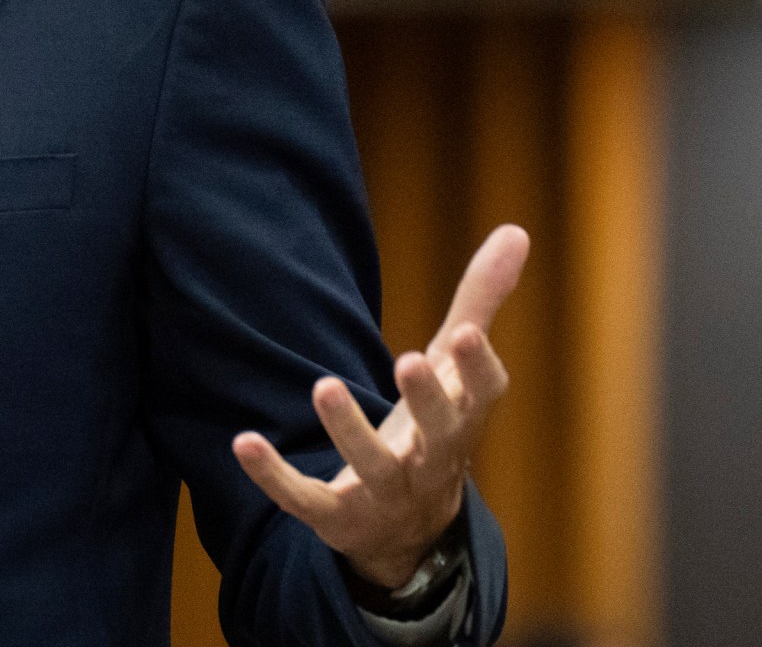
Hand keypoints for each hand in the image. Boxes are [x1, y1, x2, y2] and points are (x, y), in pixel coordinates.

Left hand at [232, 224, 528, 589]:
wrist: (412, 531)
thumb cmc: (434, 427)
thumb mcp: (454, 368)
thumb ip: (479, 302)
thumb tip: (516, 230)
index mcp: (463, 422)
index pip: (482, 397)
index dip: (478, 368)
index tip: (466, 333)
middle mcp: (431, 462)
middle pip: (438, 435)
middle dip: (425, 400)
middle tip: (409, 359)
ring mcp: (384, 494)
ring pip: (372, 467)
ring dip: (349, 430)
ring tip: (324, 384)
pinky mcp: (336, 517)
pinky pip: (304, 500)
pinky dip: (274, 475)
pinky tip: (244, 440)